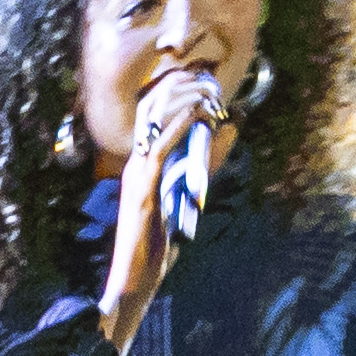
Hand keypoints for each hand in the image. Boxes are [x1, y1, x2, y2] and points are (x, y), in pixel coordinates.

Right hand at [98, 61, 230, 349]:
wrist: (134, 279)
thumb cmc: (156, 248)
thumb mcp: (182, 202)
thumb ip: (197, 173)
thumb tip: (221, 142)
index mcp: (140, 165)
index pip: (151, 115)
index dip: (171, 90)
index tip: (199, 78)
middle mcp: (134, 163)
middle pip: (150, 107)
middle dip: (177, 85)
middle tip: (206, 76)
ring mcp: (136, 173)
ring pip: (155, 119)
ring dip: (183, 98)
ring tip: (207, 89)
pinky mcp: (143, 188)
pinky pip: (162, 147)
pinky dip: (181, 125)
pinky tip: (199, 112)